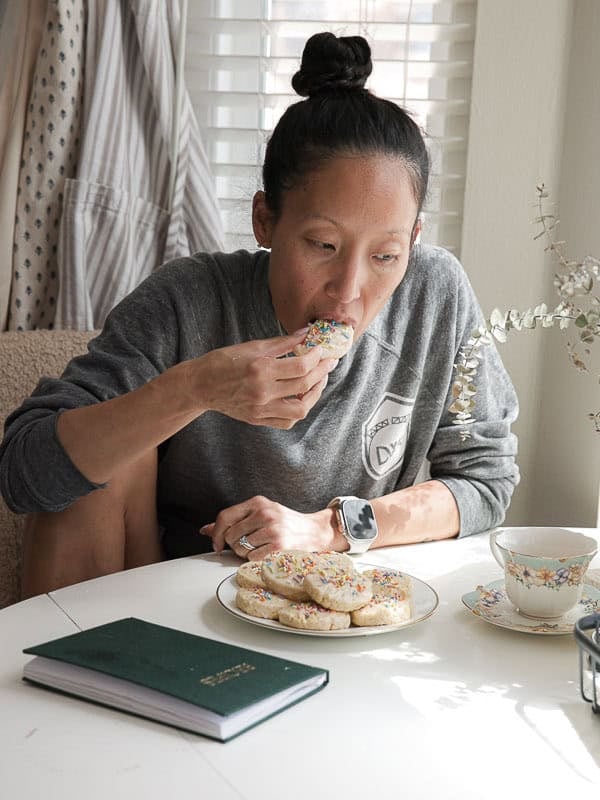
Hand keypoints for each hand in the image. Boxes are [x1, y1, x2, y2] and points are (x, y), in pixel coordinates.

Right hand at [183, 332, 337, 428]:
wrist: (200, 385)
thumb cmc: (223, 361)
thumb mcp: (252, 346)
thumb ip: (282, 342)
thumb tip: (306, 333)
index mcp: (260, 370)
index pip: (301, 366)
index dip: (316, 357)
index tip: (322, 350)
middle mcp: (262, 392)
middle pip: (304, 385)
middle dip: (322, 372)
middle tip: (329, 362)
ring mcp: (260, 409)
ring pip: (300, 409)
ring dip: (315, 395)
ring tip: (319, 381)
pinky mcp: (258, 419)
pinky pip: (287, 421)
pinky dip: (299, 410)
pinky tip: (302, 397)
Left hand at [200, 495, 343, 559]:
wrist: (315, 531)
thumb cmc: (286, 523)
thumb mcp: (261, 514)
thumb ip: (233, 520)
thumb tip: (205, 530)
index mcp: (258, 502)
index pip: (225, 516)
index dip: (216, 533)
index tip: (216, 544)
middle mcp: (264, 514)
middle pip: (230, 535)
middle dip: (234, 544)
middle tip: (249, 543)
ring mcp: (272, 530)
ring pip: (240, 548)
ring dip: (245, 553)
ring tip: (260, 547)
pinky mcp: (278, 546)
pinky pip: (251, 558)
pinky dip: (255, 560)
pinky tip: (266, 553)